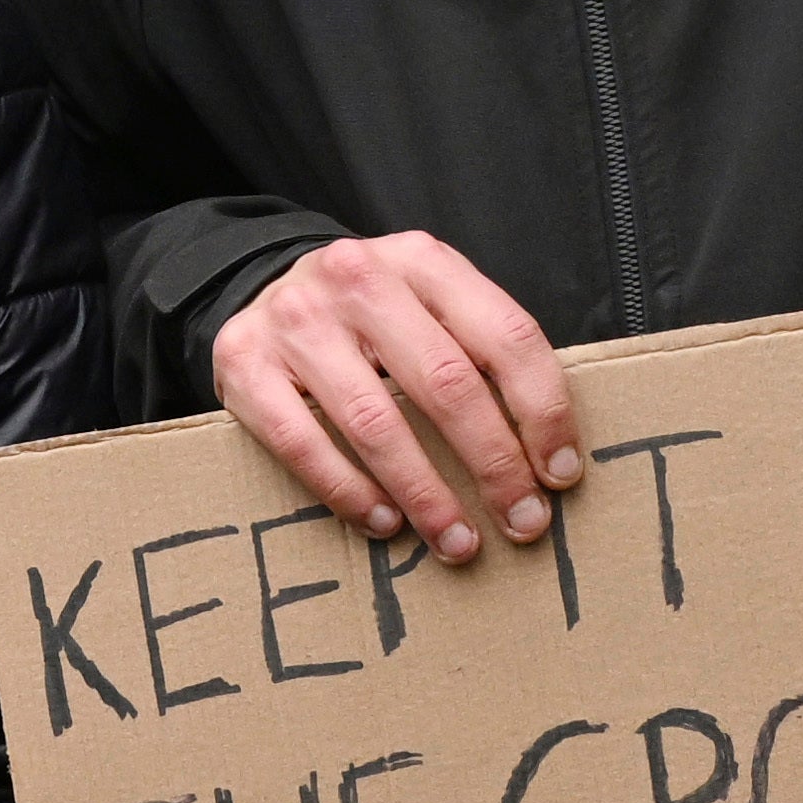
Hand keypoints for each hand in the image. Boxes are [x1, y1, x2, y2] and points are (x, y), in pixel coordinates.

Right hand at [214, 228, 586, 562]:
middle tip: (522, 521)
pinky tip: (383, 522)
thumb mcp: (429, 303)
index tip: (559, 474)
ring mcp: (294, 320)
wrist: (262, 287)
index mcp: (421, 260)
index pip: (506, 336)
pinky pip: (301, 443)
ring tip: (457, 541)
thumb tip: (546, 455)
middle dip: (493, 465)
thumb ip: (479, 352)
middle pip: (446, 384)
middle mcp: (355, 279)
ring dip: (425, 496)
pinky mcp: (243, 362)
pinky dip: (349, 492)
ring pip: (375, 423)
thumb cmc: (370, 315)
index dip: (544, 412)